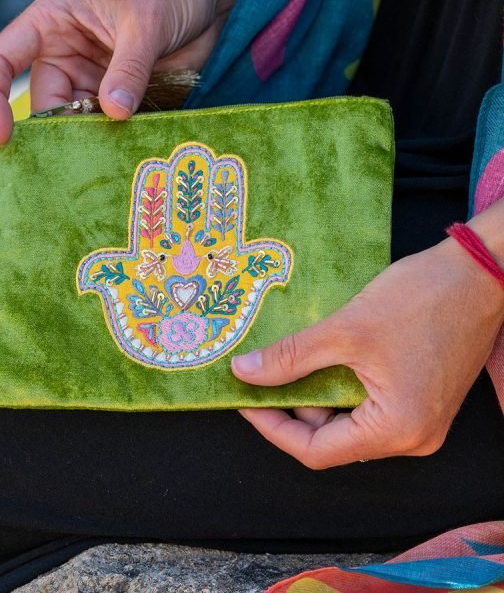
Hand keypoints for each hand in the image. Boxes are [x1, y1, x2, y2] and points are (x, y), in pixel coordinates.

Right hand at [0, 0, 237, 142]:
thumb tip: (114, 113)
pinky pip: (113, 129)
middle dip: (57, 135)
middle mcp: (69, 59)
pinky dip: (118, 145)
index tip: (3, 134)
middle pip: (47, 107)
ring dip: (91, 145)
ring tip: (104, 165)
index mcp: (53, 26)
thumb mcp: (144, 24)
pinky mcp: (125, 102)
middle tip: (75, 162)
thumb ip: (129, 68)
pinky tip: (126, 159)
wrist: (207, 1)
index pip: (3, 61)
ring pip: (80, 124)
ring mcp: (97, 83)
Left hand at [231, 229, 503, 468]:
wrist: (479, 272)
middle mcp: (412, 437)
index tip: (245, 401)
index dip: (273, 428)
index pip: (316, 451)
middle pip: (332, 439)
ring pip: (349, 422)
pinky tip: (319, 361)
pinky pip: (368, 407)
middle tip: (262, 377)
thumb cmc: (421, 298)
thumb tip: (244, 373)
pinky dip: (339, 388)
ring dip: (315, 396)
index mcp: (397, 430)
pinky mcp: (422, 400)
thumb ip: (290, 358)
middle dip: (292, 409)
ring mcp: (421, 420)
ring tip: (287, 364)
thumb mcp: (345, 330)